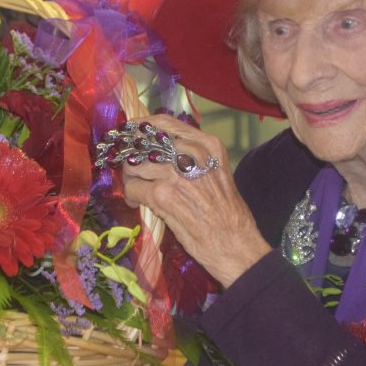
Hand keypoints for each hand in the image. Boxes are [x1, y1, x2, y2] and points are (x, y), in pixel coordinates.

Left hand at [119, 114, 271, 287]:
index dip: (142, 128)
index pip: (164, 123)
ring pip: (133, 164)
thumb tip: (160, 149)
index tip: (132, 134)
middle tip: (135, 173)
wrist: (234, 242)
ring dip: (131, 178)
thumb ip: (191, 156)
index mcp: (206, 144)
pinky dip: (131, 196)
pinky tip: (139, 204)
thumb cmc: (227, 212)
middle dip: (134, 158)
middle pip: (144, 143)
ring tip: (138, 191)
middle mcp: (190, 152)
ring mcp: (174, 172)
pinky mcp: (162, 194)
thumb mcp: (216, 170)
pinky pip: (132, 188)